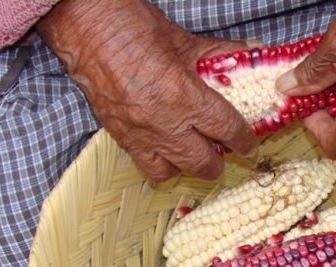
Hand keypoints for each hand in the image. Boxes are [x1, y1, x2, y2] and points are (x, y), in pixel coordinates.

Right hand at [37, 0, 257, 181]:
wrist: (83, 26)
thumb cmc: (131, 26)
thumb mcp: (183, 40)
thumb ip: (220, 53)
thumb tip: (252, 52)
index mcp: (183, 97)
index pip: (226, 130)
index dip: (243, 139)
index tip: (248, 142)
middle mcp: (162, 124)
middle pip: (202, 163)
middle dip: (218, 161)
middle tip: (225, 150)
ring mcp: (139, 135)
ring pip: (173, 171)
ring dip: (188, 166)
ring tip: (194, 151)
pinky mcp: (120, 137)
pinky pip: (146, 165)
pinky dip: (162, 163)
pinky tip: (168, 148)